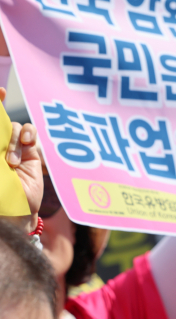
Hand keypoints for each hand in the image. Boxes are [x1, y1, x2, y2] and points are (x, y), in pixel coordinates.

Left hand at [1, 87, 42, 232]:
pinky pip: (30, 135)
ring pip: (14, 127)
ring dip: (14, 139)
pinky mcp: (29, 155)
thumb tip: (7, 123)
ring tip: (13, 162)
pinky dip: (29, 136)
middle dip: (0, 112)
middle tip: (0, 102)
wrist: (12, 216)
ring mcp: (11, 150)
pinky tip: (28, 146)